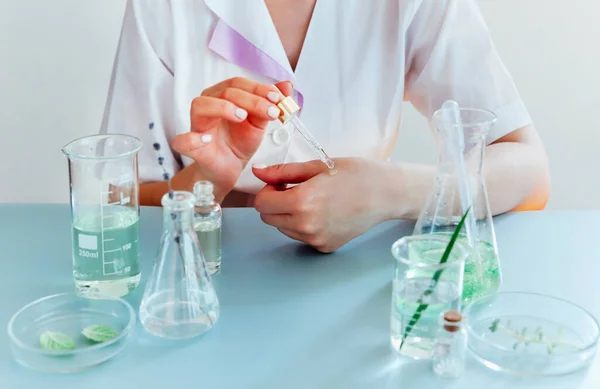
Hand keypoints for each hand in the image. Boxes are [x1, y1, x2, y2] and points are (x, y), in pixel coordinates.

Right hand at [171, 77, 292, 200]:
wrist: (229, 169)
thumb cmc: (239, 142)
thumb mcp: (260, 122)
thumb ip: (270, 103)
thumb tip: (287, 85)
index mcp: (222, 95)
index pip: (238, 83)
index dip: (259, 88)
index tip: (278, 98)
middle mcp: (207, 105)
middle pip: (225, 91)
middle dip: (252, 99)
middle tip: (271, 111)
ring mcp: (197, 125)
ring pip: (201, 106)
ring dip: (223, 108)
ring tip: (242, 117)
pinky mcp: (191, 147)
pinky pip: (182, 140)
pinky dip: (192, 138)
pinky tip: (207, 139)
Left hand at [252, 158, 388, 252]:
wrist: (387, 194)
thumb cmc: (356, 174)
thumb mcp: (318, 166)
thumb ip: (283, 172)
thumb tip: (257, 172)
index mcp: (302, 202)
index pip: (261, 203)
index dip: (268, 190)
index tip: (282, 182)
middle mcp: (306, 225)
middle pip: (268, 218)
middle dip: (275, 203)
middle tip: (296, 189)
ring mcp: (315, 239)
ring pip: (283, 228)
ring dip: (288, 215)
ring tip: (313, 200)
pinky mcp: (324, 247)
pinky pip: (301, 236)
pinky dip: (304, 225)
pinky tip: (324, 212)